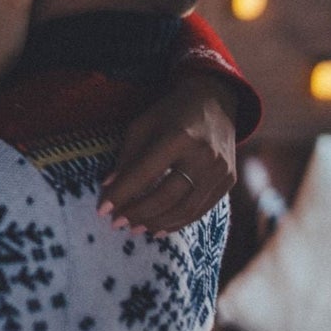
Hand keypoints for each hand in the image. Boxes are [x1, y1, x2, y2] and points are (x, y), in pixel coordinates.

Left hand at [100, 74, 236, 233]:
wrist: (215, 101)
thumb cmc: (170, 113)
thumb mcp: (142, 125)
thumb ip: (126, 157)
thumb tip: (108, 188)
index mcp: (178, 137)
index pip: (144, 174)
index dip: (121, 194)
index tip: (102, 210)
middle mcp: (203, 155)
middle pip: (167, 196)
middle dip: (138, 213)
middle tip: (117, 223)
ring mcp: (220, 170)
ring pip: (185, 209)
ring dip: (156, 223)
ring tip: (134, 228)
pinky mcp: (228, 180)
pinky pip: (201, 210)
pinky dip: (178, 222)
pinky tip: (158, 228)